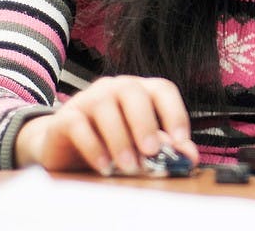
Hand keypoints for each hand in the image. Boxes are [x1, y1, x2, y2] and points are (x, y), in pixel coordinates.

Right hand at [15, 75, 199, 174]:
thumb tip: (190, 156)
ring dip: (120, 138)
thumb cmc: (109, 144)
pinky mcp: (64, 118)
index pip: (162, 89)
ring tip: (127, 166)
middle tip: (151, 152)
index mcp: (140, 91)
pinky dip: (93, 147)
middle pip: (132, 91)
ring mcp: (87, 99)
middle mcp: (114, 88)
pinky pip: (77, 125)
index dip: (174, 113)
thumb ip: (166, 148)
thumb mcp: (140, 147)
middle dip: (144, 123)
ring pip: (104, 106)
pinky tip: (104, 166)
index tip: (181, 141)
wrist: (64, 150)